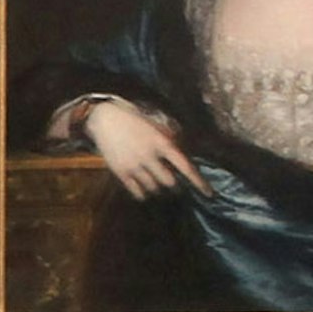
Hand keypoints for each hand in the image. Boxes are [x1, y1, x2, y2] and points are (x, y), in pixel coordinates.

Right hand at [80, 99, 202, 196]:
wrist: (104, 118)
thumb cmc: (133, 119)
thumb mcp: (155, 125)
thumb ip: (170, 139)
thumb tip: (183, 155)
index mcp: (161, 142)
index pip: (185, 166)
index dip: (198, 181)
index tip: (208, 193)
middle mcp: (149, 155)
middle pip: (169, 181)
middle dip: (173, 183)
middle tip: (172, 182)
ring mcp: (134, 165)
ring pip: (153, 187)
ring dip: (157, 187)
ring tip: (155, 182)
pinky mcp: (120, 171)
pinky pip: (136, 191)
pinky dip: (143, 193)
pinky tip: (144, 191)